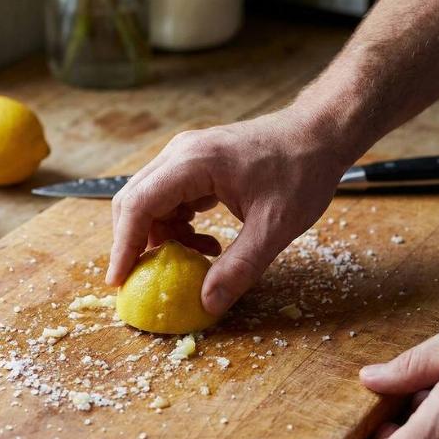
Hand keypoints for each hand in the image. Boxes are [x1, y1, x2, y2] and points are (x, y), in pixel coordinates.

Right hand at [106, 106, 352, 314]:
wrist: (320, 134)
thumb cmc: (302, 171)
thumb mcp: (275, 227)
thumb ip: (240, 268)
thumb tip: (207, 304)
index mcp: (193, 162)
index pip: (138, 204)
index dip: (123, 246)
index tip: (118, 280)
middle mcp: (180, 153)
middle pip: (133, 201)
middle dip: (135, 244)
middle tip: (148, 280)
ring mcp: (186, 156)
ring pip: (150, 202)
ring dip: (163, 236)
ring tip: (198, 257)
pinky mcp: (195, 164)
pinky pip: (170, 198)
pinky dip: (178, 226)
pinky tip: (208, 242)